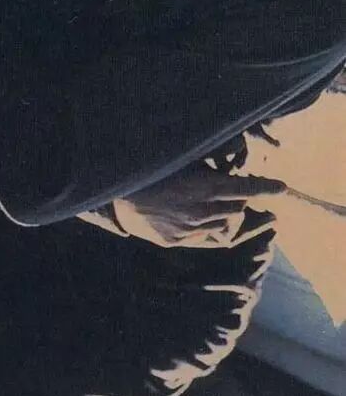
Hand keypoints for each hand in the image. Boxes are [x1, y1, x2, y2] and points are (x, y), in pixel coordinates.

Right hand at [113, 163, 284, 248]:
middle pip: (237, 209)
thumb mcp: (179, 157)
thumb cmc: (147, 168)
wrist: (113, 194)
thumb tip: (231, 153)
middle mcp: (201, 211)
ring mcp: (189, 229)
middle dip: (238, 199)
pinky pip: (203, 237)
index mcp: (204, 187)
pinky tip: (194, 216)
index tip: (282, 187)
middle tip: (229, 189)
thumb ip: (207, 160)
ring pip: (223, 225)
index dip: (266, 187)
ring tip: (210, 203)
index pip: (245, 189)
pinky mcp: (176, 242)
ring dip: (223, 214)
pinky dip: (205, 226)